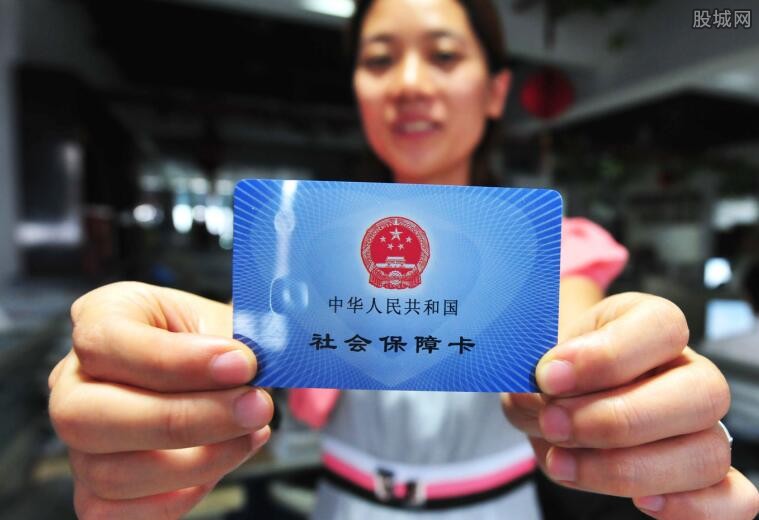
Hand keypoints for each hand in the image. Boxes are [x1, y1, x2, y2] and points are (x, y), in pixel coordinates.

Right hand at [48, 282, 273, 518]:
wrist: (225, 371)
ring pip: (110, 472)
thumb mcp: (230, 321)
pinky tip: (222, 463)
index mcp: (101, 317)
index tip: (242, 364)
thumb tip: (252, 371)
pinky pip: (115, 513)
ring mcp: (78, 440)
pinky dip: (178, 496)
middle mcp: (73, 381)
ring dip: (198, 461)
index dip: (176, 361)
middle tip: (255, 407)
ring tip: (252, 434)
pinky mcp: (96, 489)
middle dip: (186, 419)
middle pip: (89, 417)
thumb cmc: (217, 342)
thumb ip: (239, 340)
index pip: (106, 343)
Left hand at [502, 292, 758, 519]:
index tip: (548, 375)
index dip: (606, 356)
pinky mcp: (706, 476)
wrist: (557, 398)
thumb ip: (536, 381)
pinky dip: (693, 508)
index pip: (664, 328)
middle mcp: (689, 373)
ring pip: (708, 452)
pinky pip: (735, 500)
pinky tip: (640, 503)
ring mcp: (703, 426)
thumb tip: (540, 401)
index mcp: (651, 326)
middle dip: (617, 420)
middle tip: (554, 423)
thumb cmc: (554, 376)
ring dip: (629, 468)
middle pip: (702, 394)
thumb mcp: (535, 367)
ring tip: (564, 463)